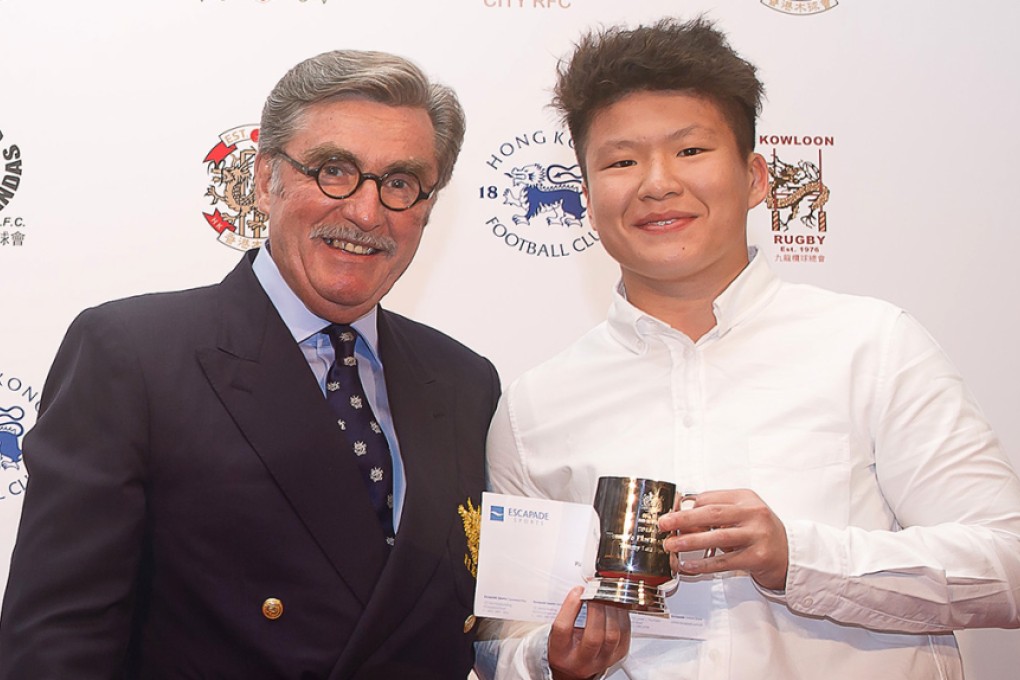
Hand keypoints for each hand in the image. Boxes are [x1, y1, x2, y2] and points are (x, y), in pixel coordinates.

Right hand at [548, 586, 630, 679]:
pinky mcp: (616, 656)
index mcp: (559, 652)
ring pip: (612, 636)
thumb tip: (582, 590)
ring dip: (611, 611)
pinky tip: (616, 607)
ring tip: (607, 597)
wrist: (574, 668)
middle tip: (596, 592)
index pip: (563, 629)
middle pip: (593, 637)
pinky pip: (624, 635)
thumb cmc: (565, 646)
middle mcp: (581, 661)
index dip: (571, 607)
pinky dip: (622, 617)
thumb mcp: (556, 632)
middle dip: (596, 609)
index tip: (578, 591)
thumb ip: (566, 613)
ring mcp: (601, 661)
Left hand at [658, 489, 788, 590]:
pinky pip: (725, 561)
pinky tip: (688, 565)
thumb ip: (717, 514)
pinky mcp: (758, 557)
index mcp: (746, 498)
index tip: (670, 513)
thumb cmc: (760, 532)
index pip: (711, 498)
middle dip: (684, 519)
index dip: (688, 507)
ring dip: (691, 541)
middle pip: (713, 514)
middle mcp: (754, 514)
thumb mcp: (742, 514)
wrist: (789, 554)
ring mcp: (758, 535)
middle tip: (664, 524)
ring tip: (671, 545)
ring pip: (718, 537)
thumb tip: (683, 519)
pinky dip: (704, 564)